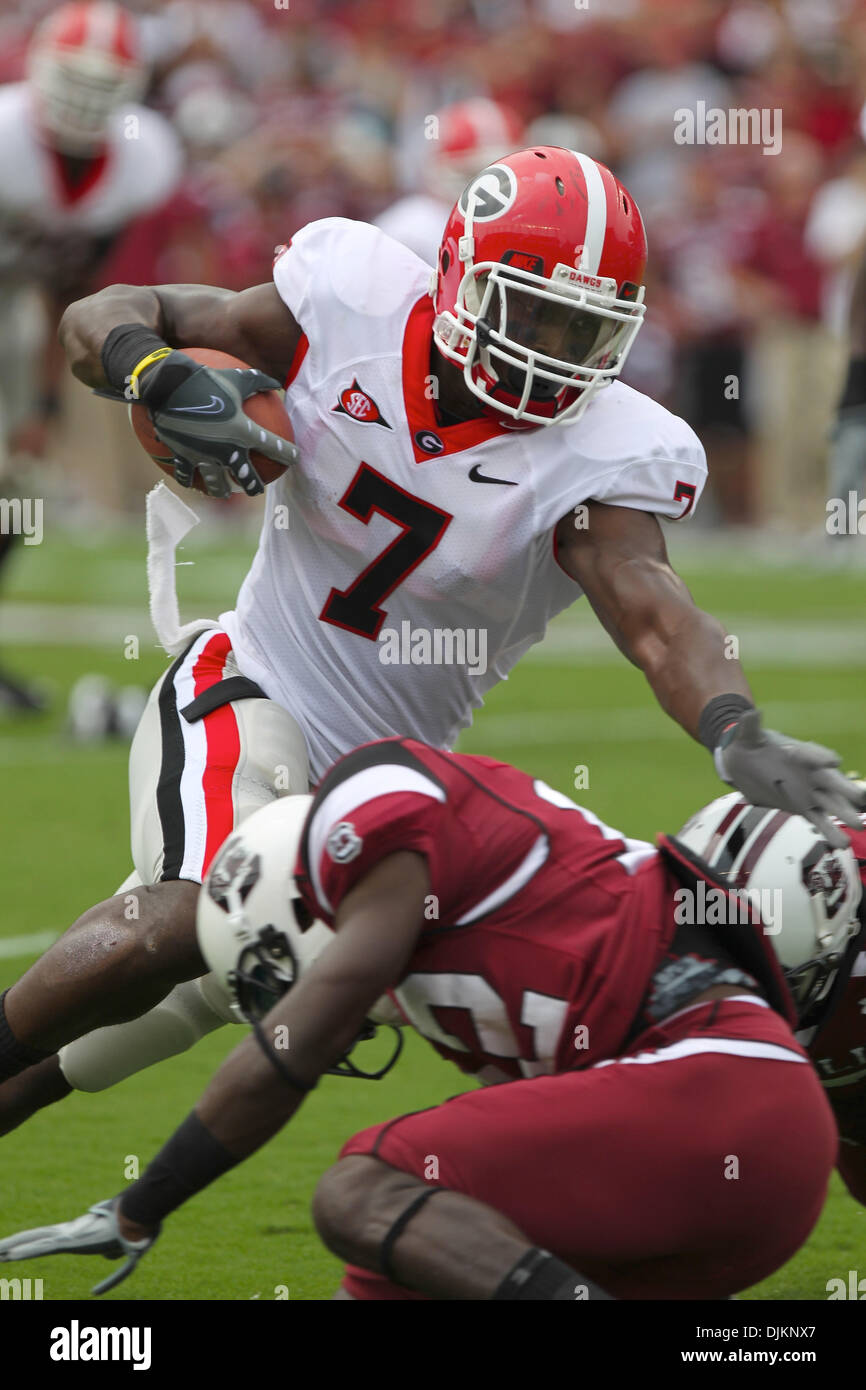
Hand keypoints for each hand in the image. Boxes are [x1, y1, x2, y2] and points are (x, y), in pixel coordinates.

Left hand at [0, 1197, 157, 1294]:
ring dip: (11, 1248)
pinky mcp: (71, 1241)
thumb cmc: (135, 1229)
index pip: (47, 1241)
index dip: (29, 1244)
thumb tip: (108, 1255)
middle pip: (35, 1239)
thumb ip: (113, 1253)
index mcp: (78, 1235)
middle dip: (13, 1245)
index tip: (12, 1250)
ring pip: (34, 1242)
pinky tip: (10, 1255)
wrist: (140, 1216)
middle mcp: (69, 1234)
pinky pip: (44, 1248)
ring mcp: (68, 1236)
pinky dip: (26, 1251)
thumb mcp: (123, 1249)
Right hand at [137, 352, 297, 497]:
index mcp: (243, 431)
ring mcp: (204, 456)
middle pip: (245, 477)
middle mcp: (226, 449)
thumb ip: (258, 381)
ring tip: (223, 493)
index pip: (273, 447)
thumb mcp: (235, 377)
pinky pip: (186, 474)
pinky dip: (187, 479)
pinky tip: (189, 482)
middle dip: (253, 486)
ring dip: (221, 490)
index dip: (288, 454)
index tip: (295, 459)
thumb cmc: (205, 378)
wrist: (168, 385)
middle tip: (257, 490)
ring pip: (216, 484)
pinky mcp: (183, 456)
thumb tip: (276, 383)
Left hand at [716, 709, 865, 848]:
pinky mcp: (802, 808)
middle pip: (830, 780)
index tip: (833, 760)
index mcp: (798, 752)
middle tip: (859, 797)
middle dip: (844, 789)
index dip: (821, 756)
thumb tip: (751, 711)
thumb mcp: (746, 736)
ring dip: (843, 815)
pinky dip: (830, 832)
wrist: (742, 764)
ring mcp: (808, 792)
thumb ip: (750, 727)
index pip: (813, 753)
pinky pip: (818, 821)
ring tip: (858, 826)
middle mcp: (809, 773)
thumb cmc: (748, 745)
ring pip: (830, 804)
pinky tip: (843, 844)